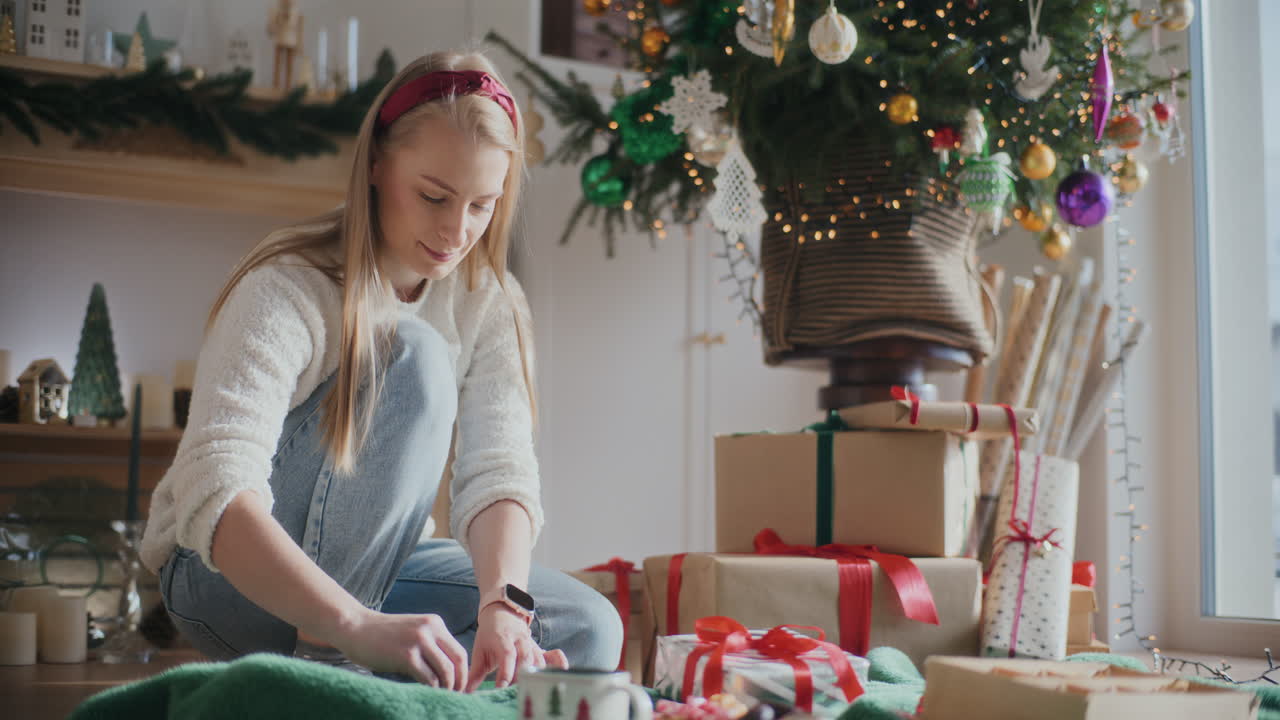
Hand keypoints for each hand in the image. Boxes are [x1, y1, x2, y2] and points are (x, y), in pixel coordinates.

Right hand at [332, 608, 468, 689]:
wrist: (355, 627)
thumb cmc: (382, 635)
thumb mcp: (413, 632)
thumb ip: (430, 646)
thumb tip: (448, 674)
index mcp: (434, 623)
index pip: (459, 651)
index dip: (463, 672)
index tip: (461, 687)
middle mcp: (430, 629)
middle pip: (457, 660)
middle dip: (460, 682)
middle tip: (456, 696)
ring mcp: (419, 641)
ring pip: (446, 671)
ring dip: (447, 688)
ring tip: (442, 697)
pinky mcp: (406, 656)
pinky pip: (428, 678)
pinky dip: (431, 690)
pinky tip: (427, 694)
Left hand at [465, 604, 567, 691]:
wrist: (502, 612)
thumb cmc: (489, 634)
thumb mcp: (479, 651)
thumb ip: (475, 673)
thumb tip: (465, 691)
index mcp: (503, 639)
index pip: (507, 656)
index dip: (505, 673)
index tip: (500, 688)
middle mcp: (520, 640)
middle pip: (525, 658)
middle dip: (521, 676)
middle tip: (514, 691)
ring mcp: (532, 644)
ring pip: (538, 660)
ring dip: (535, 676)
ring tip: (529, 689)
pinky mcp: (539, 649)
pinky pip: (552, 657)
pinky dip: (557, 666)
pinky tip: (559, 676)